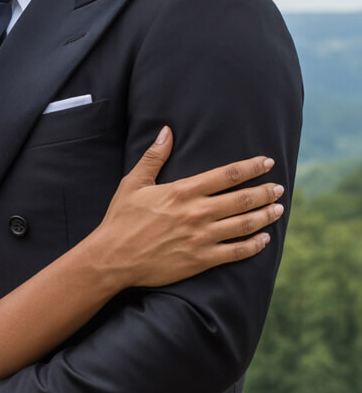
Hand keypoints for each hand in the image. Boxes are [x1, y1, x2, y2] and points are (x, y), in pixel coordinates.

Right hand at [94, 127, 284, 288]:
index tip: (267, 162)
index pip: (228, 175)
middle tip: (280, 188)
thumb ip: (154, 157)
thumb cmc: (121, 219)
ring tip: (278, 210)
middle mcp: (197, 213)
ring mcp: (201, 238)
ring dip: (265, 216)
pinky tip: (264, 239)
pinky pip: (236, 252)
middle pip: (242, 199)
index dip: (252, 167)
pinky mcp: (201, 260)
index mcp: (183, 191)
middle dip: (265, 192)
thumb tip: (166, 131)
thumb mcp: (134, 183)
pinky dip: (254, 245)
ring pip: (245, 225)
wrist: (112, 258)